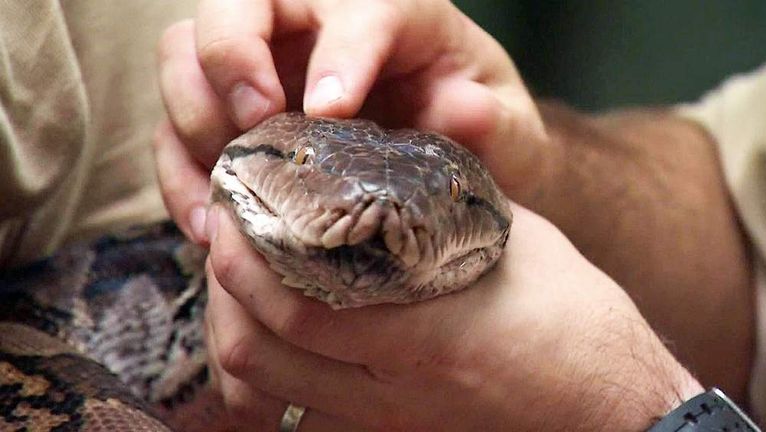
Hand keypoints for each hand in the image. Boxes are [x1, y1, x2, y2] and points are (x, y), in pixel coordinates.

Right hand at [154, 0, 553, 245]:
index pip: (355, 3)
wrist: (453, 164)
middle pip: (238, 1)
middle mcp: (315, 22)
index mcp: (392, 9)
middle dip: (233, 56)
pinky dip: (181, 174)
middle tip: (257, 122)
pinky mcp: (234, 115)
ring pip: (185, 53)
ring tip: (230, 184)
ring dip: (193, 115)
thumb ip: (493, 121)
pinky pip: (176, 127)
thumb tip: (461, 110)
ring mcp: (265, 67)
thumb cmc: (480, 135)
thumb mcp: (507, 131)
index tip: (332, 111)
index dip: (339, 50)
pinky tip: (213, 225)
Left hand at [204, 201, 702, 430]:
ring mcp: (385, 424)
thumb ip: (441, 206)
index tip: (232, 210)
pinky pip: (295, 420)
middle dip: (222, 290)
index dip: (243, 258)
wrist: (609, 406)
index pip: (294, 306)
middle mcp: (392, 392)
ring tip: (240, 283)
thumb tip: (383, 167)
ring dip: (235, 331)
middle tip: (226, 237)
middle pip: (257, 353)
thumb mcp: (514, 242)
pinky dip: (265, 379)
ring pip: (263, 393)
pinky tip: (274, 338)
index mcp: (425, 335)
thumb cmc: (574, 318)